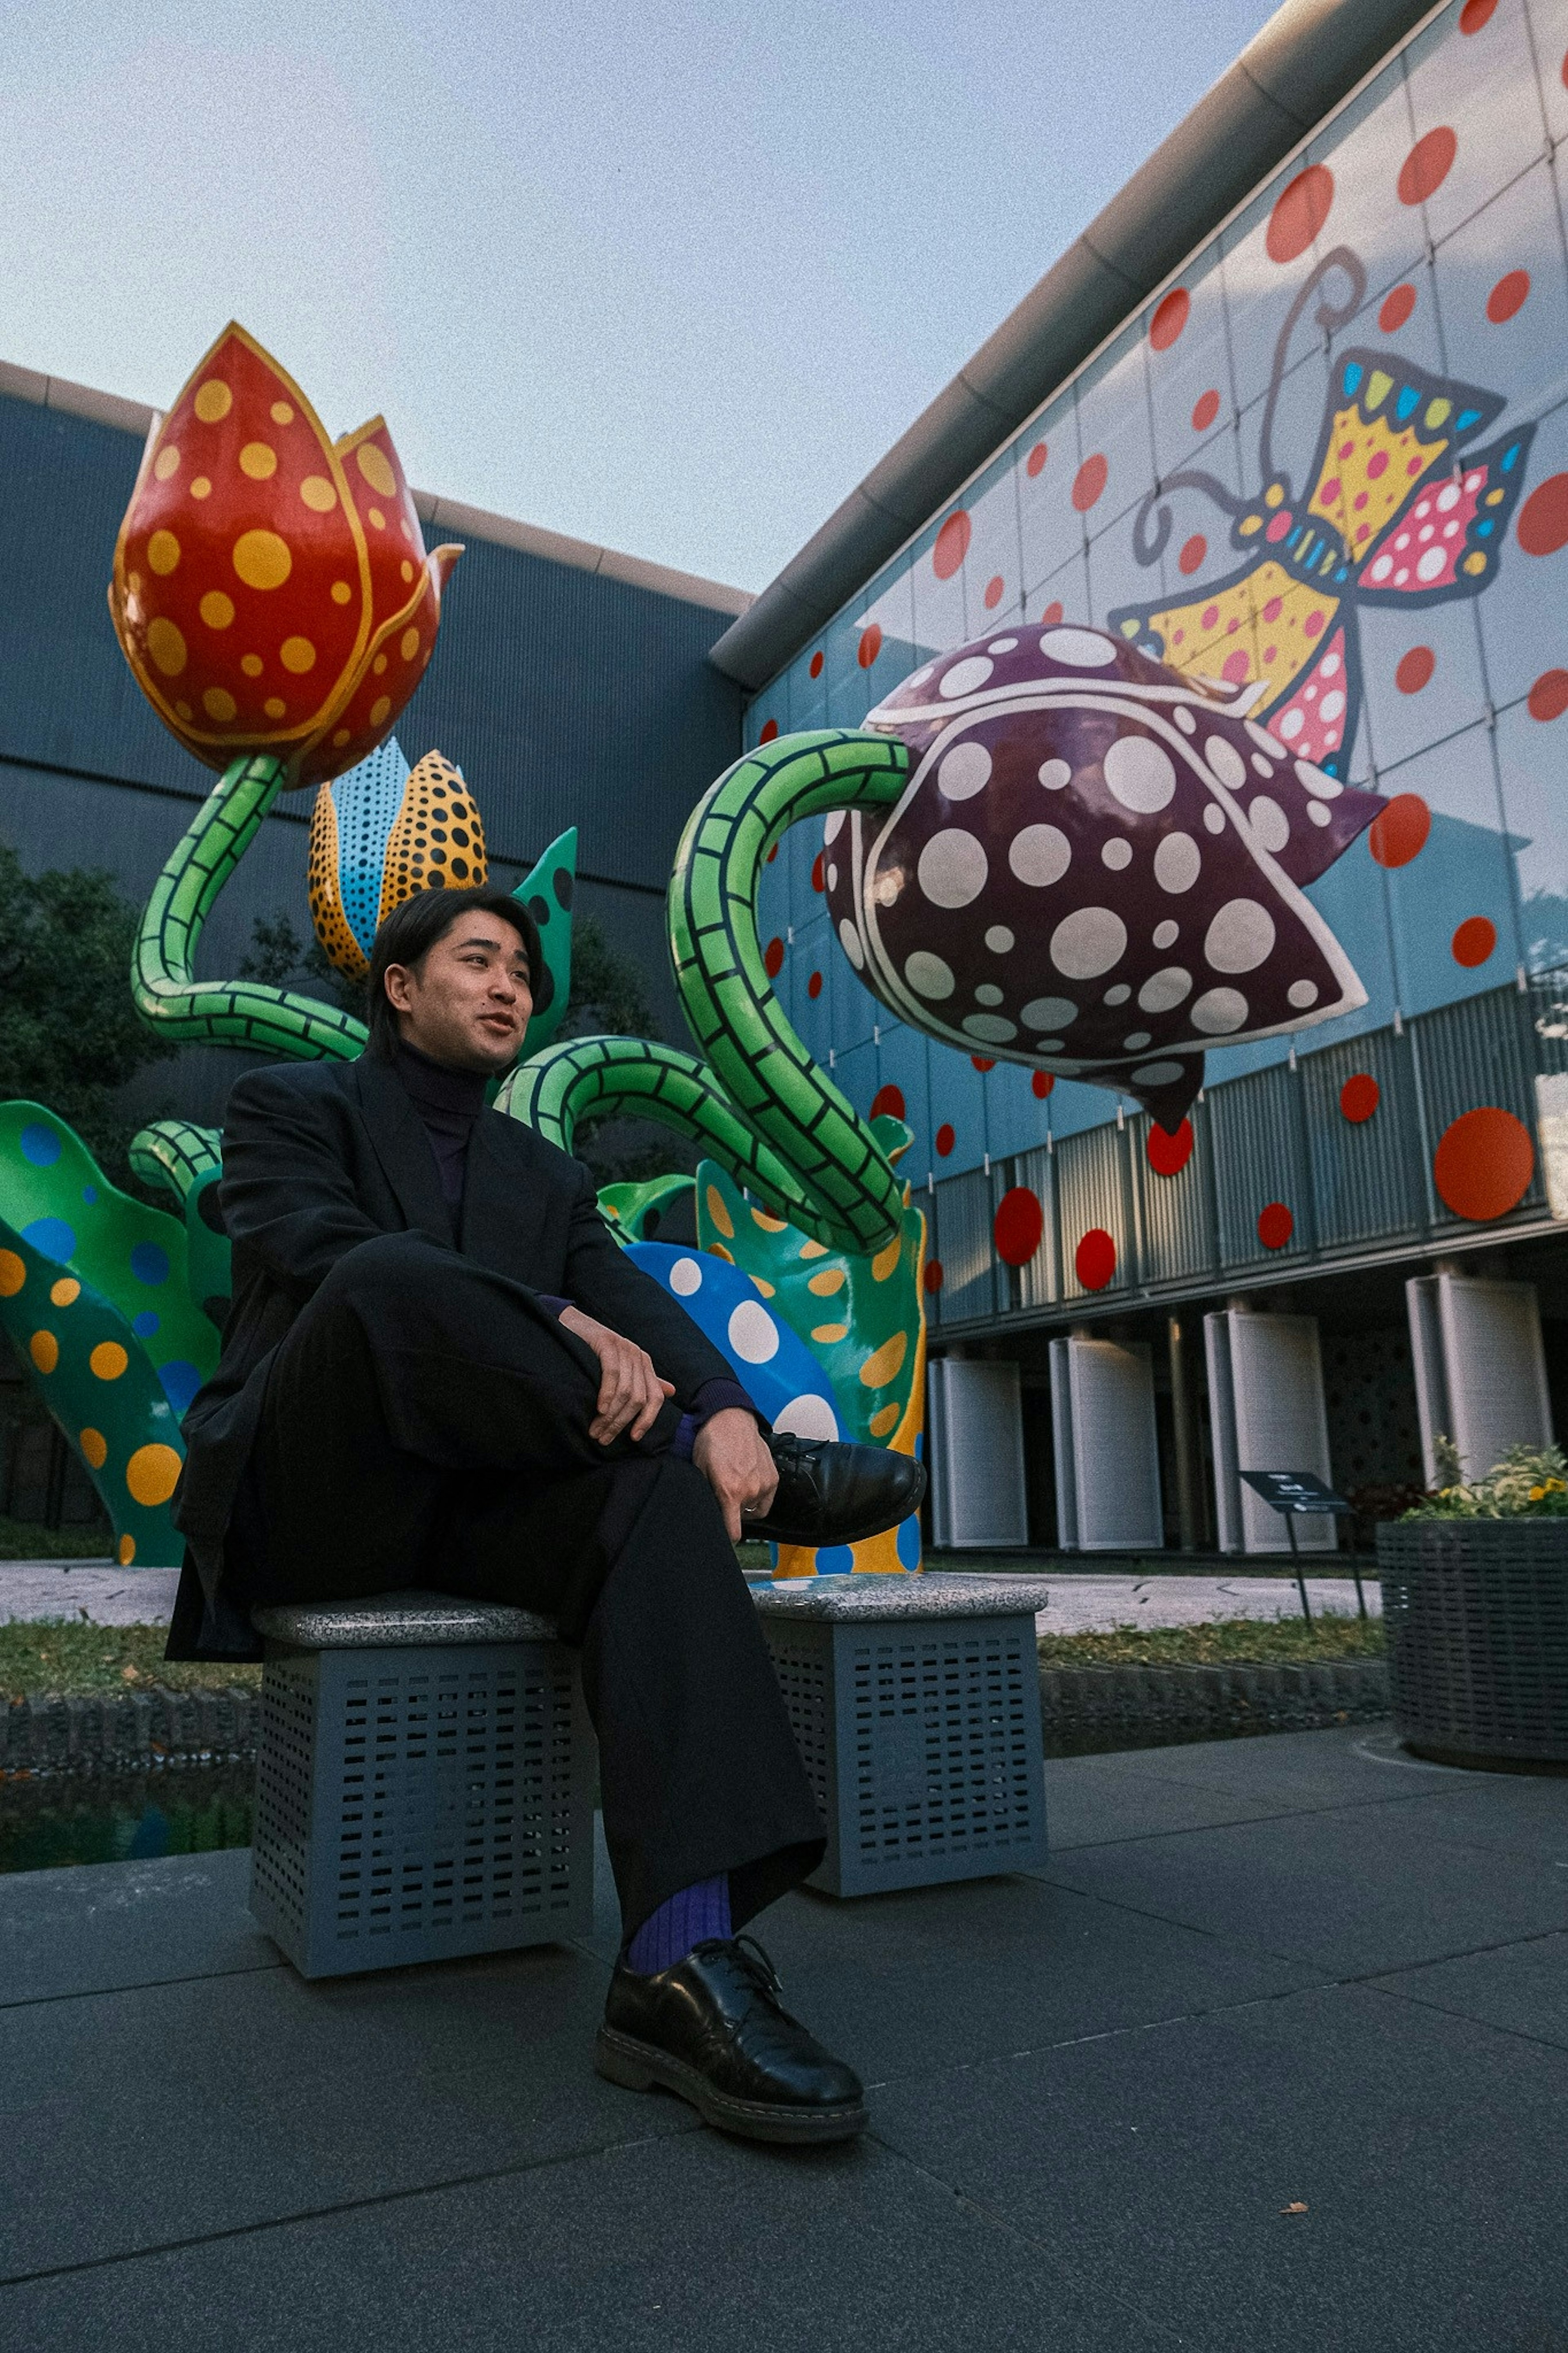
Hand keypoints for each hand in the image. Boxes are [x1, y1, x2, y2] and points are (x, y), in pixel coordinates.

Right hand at [558, 1305, 674, 1444]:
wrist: (572, 1326)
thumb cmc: (595, 1353)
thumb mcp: (622, 1368)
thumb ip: (645, 1381)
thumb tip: (671, 1392)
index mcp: (644, 1364)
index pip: (655, 1398)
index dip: (647, 1420)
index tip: (634, 1438)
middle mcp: (638, 1356)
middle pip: (638, 1399)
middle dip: (621, 1423)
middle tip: (603, 1438)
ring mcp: (624, 1348)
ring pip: (625, 1391)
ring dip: (611, 1416)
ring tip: (595, 1431)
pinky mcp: (607, 1343)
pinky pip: (612, 1374)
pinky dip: (607, 1394)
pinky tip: (599, 1409)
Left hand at [693, 1408, 776, 1543]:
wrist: (731, 1419)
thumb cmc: (712, 1442)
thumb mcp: (699, 1471)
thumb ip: (706, 1495)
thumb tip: (709, 1513)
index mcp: (730, 1492)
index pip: (734, 1532)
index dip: (727, 1537)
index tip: (723, 1536)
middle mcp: (751, 1491)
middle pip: (741, 1519)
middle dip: (732, 1512)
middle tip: (723, 1496)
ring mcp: (765, 1484)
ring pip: (754, 1509)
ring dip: (745, 1504)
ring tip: (736, 1486)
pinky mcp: (773, 1477)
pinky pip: (767, 1499)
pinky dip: (758, 1496)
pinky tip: (748, 1483)